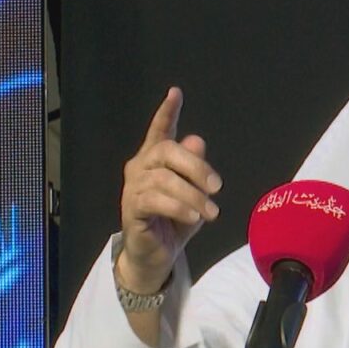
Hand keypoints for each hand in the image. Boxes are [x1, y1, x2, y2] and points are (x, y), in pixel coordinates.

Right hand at [116, 87, 222, 292]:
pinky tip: (193, 216)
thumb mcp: (194, 194)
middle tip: (217, 187)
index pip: (160, 130)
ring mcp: (133, 187)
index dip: (167, 112)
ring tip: (210, 212)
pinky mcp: (131, 208)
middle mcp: (140, 167)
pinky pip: (155, 200)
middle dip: (196, 166)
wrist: (157, 255)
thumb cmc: (175, 221)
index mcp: (155, 160)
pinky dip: (179, 207)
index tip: (176, 92)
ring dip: (193, 196)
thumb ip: (195, 169)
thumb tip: (197, 140)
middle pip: (166, 151)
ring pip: (165, 179)